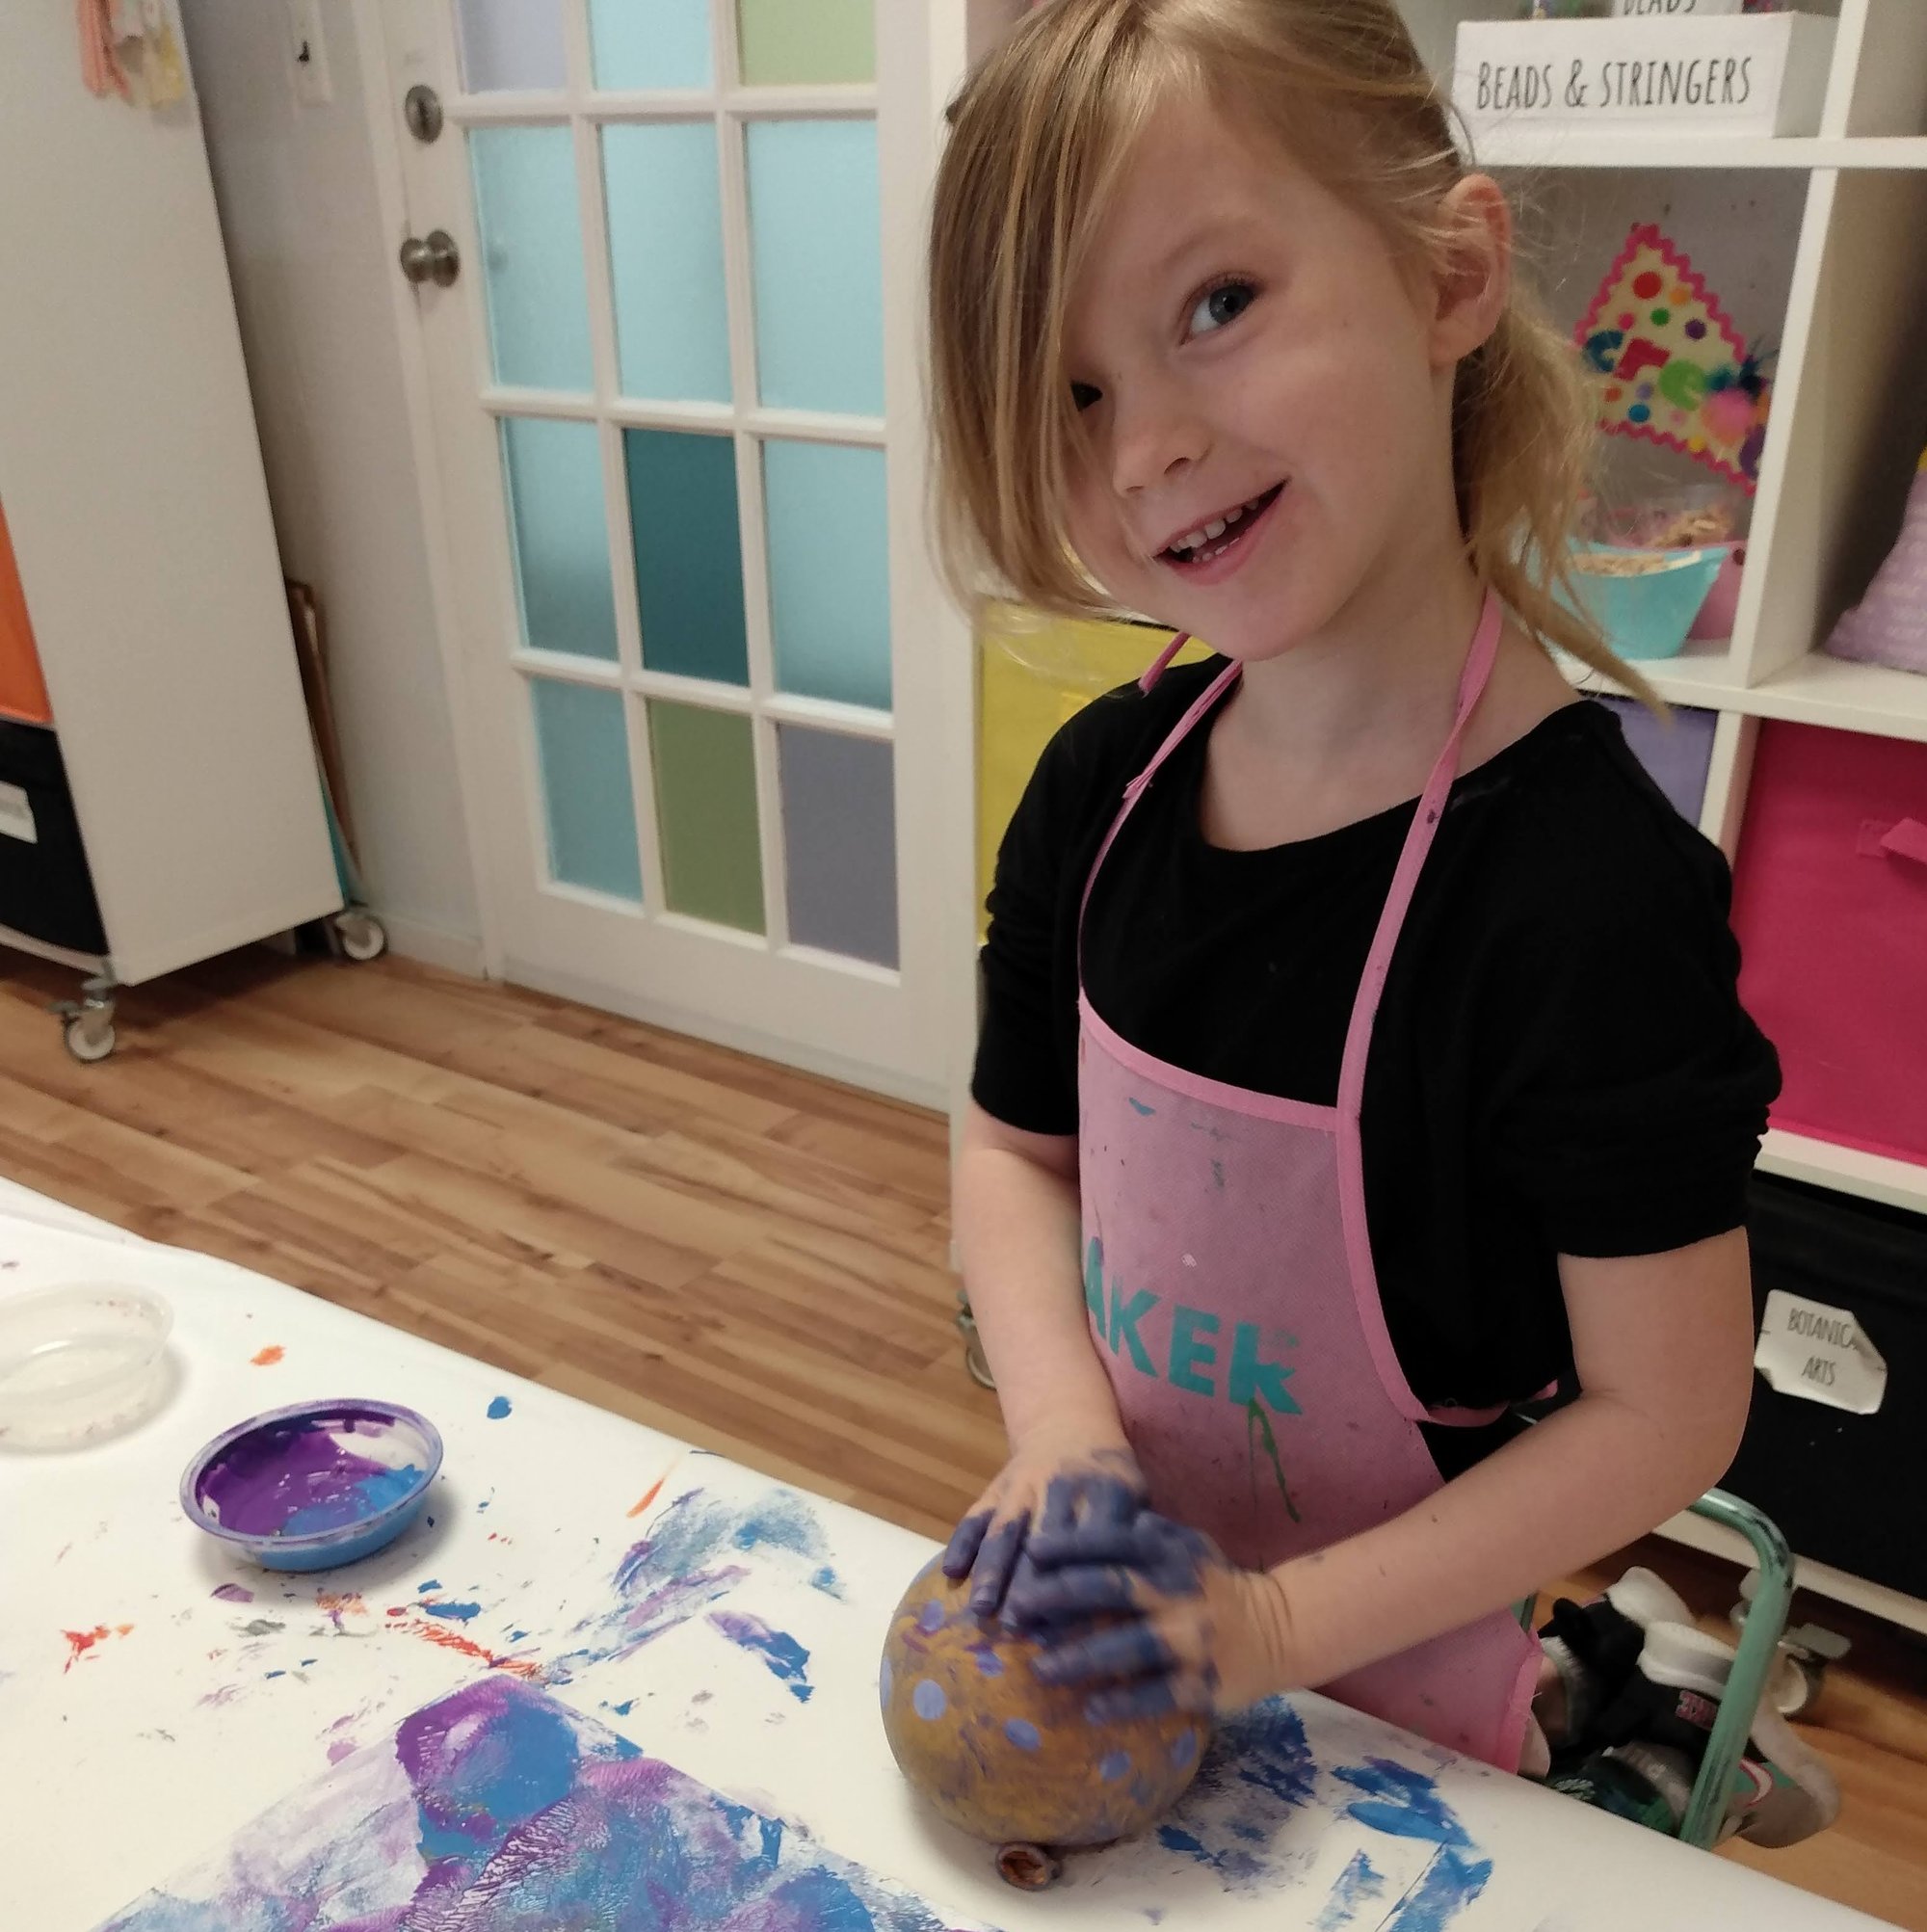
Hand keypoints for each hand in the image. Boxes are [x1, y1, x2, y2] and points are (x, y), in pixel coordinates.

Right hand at [942, 1436, 1144, 1619]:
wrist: (1069, 1424)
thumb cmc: (1110, 1482)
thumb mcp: (1135, 1498)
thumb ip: (1132, 1541)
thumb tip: (1130, 1602)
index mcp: (1105, 1491)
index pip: (1094, 1540)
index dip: (1081, 1577)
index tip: (1072, 1619)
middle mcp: (1061, 1486)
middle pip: (1044, 1539)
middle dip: (1031, 1582)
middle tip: (1020, 1625)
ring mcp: (1023, 1485)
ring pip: (1006, 1528)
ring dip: (992, 1569)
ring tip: (982, 1609)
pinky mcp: (995, 1488)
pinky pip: (975, 1515)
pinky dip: (962, 1543)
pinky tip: (951, 1573)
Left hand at [1007, 1510, 1299, 1719]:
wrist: (1280, 1630)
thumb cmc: (1217, 1585)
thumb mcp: (1190, 1545)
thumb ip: (1147, 1532)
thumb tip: (1099, 1514)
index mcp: (1173, 1554)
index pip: (1115, 1542)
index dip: (1071, 1544)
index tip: (1031, 1552)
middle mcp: (1180, 1592)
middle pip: (1112, 1589)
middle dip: (1059, 1597)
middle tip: (1018, 1611)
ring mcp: (1192, 1639)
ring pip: (1128, 1646)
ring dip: (1081, 1657)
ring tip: (1041, 1668)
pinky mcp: (1202, 1683)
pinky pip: (1156, 1694)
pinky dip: (1122, 1702)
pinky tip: (1089, 1710)